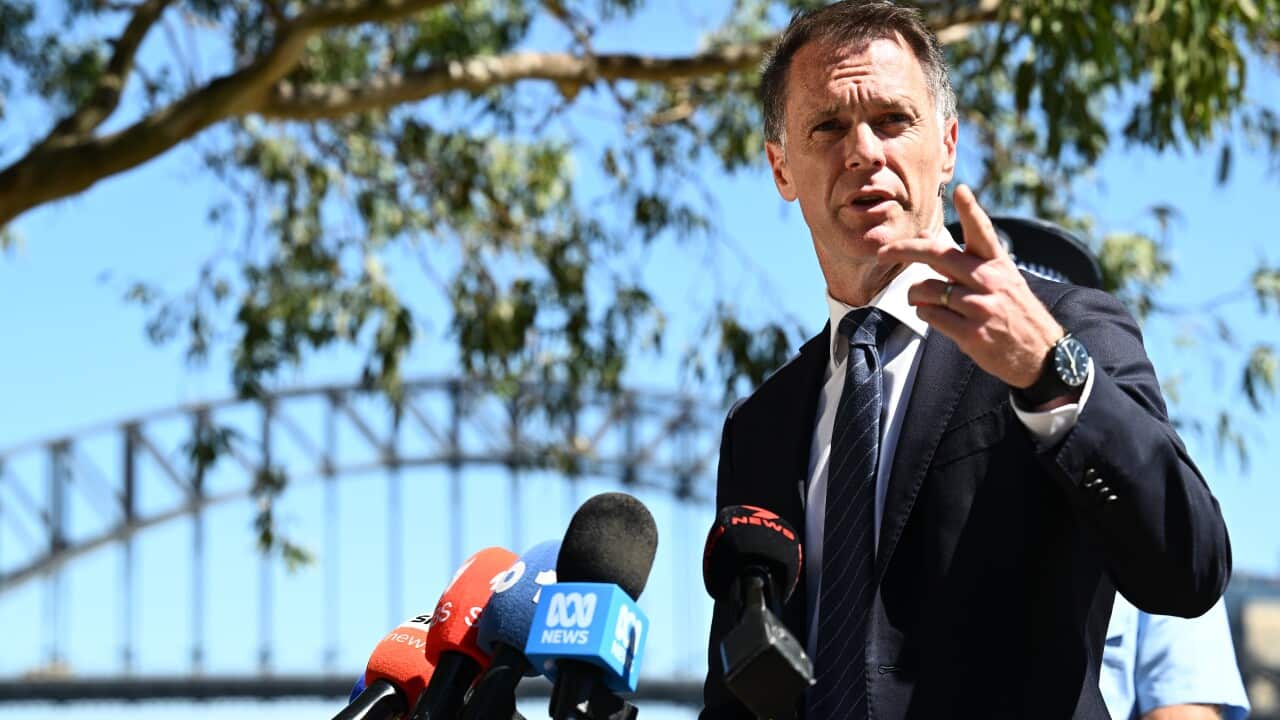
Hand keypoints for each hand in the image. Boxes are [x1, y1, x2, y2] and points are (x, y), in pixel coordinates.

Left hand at [876, 185, 1063, 389]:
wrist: (1042, 354)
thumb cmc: (1013, 311)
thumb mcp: (999, 279)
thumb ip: (962, 257)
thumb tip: (924, 234)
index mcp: (996, 264)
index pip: (982, 231)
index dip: (971, 210)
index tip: (961, 190)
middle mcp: (989, 281)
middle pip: (936, 255)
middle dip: (903, 251)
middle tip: (881, 253)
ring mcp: (980, 307)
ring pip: (926, 289)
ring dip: (915, 294)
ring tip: (921, 299)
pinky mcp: (972, 333)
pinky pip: (929, 316)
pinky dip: (925, 314)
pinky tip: (935, 316)